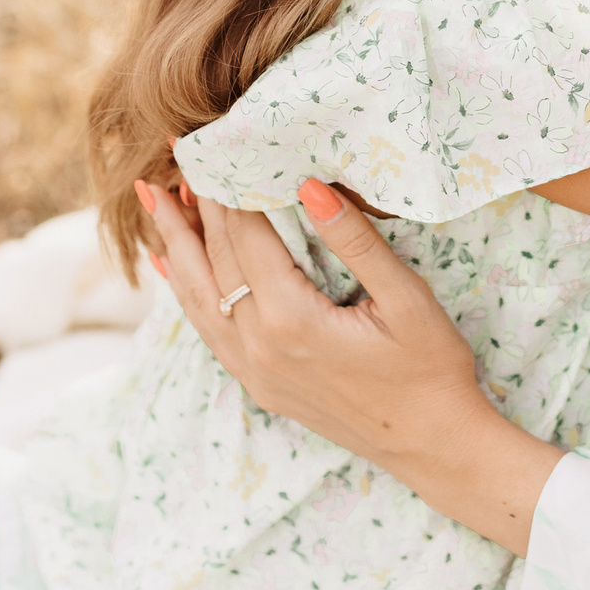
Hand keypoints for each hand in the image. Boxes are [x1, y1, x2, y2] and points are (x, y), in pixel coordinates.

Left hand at [137, 178, 563, 553]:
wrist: (435, 447)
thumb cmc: (432, 368)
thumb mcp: (407, 299)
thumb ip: (355, 242)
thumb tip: (310, 185)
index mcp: (291, 320)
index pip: (247, 237)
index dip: (229, 188)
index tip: (212, 142)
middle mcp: (259, 347)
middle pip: (215, 261)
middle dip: (195, 205)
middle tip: (173, 151)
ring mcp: (254, 371)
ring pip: (198, 297)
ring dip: (177, 244)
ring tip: (154, 198)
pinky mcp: (260, 385)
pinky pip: (207, 330)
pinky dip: (186, 292)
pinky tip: (173, 266)